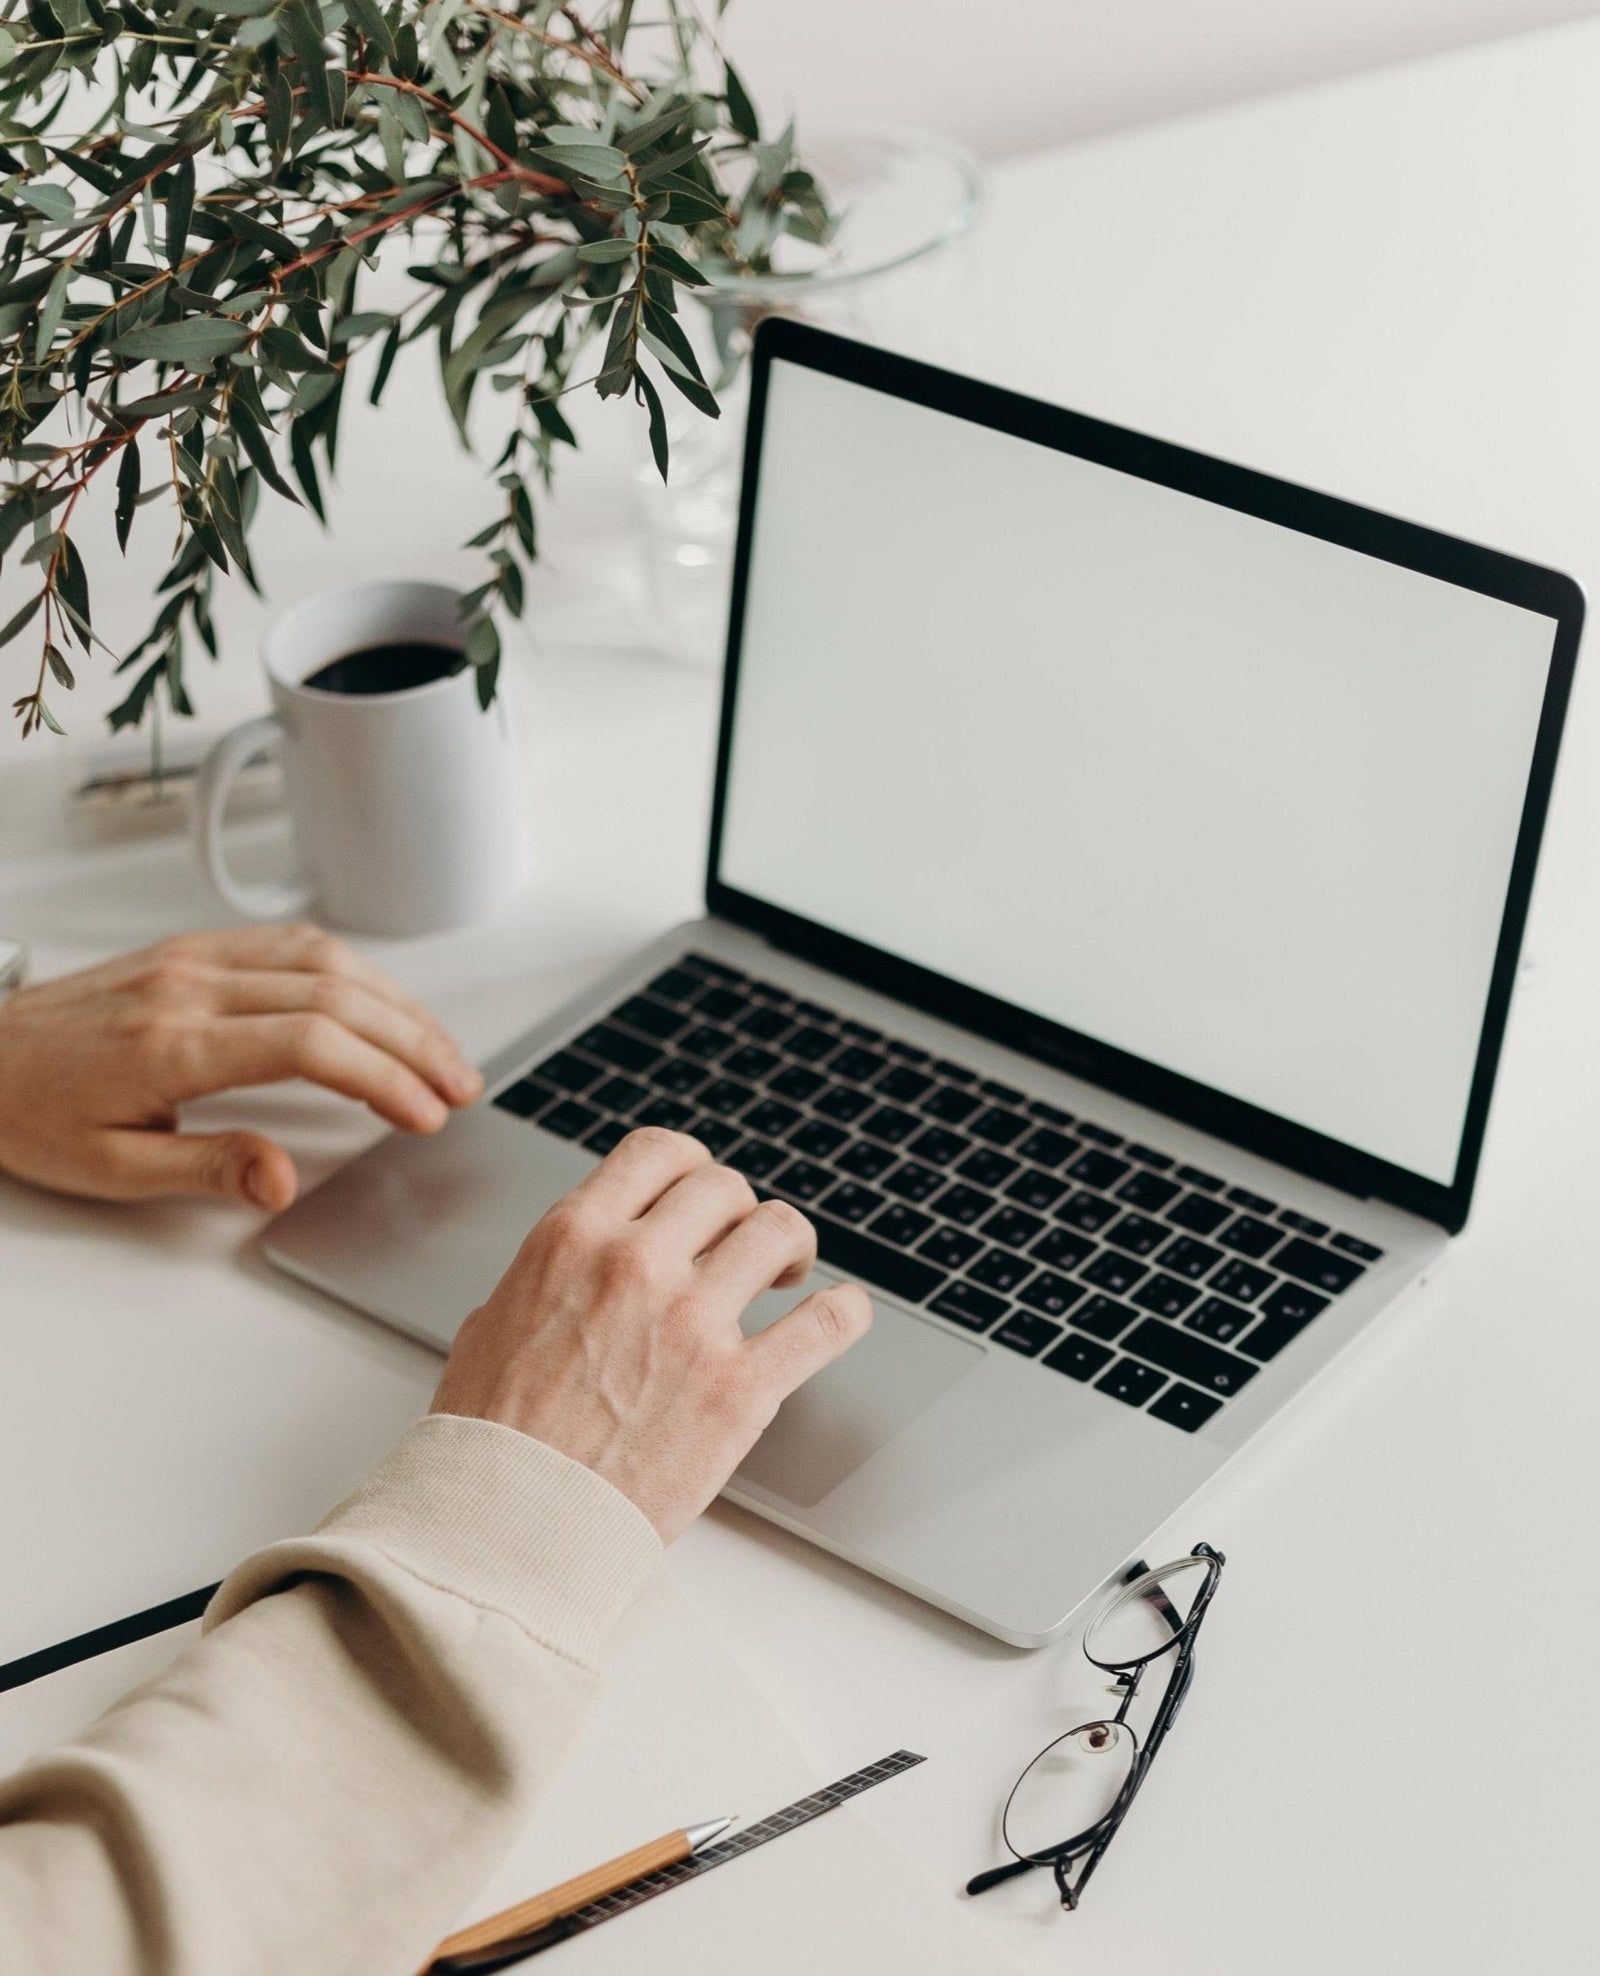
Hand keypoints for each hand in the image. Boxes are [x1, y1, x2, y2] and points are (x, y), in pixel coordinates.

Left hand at [0, 924, 481, 1208]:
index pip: (310, 1043)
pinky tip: (383, 1004)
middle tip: (460, 1087)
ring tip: (439, 1051)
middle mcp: (191, 986)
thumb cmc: (31, 1114)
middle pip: (336, 995)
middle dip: (414, 1041)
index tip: (425, 1114)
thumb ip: (205, 1169)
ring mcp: (195, 958)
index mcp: (172, 1043)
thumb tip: (283, 1178)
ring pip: (325, 959)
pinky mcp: (194, 949)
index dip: (383, 1077)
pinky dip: (356, 972)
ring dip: (396, 1003)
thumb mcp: (108, 1170)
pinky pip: (293, 943)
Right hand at [431, 1128, 872, 1539]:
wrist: (508, 1526)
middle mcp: (637, 1265)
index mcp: (573, 1238)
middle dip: (736, 1213)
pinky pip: (826, 1323)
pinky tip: (840, 1315)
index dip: (690, 1168)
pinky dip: (844, 1313)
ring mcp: (694, 1324)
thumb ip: (553, 1274)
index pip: (658, 1152)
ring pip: (779, 1230)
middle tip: (739, 1247)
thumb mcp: (495, 1320)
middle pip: (725, 1188)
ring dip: (789, 1248)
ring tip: (784, 1276)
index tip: (701, 1195)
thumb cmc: (490, 1438)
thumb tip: (583, 1262)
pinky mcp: (739, 1390)